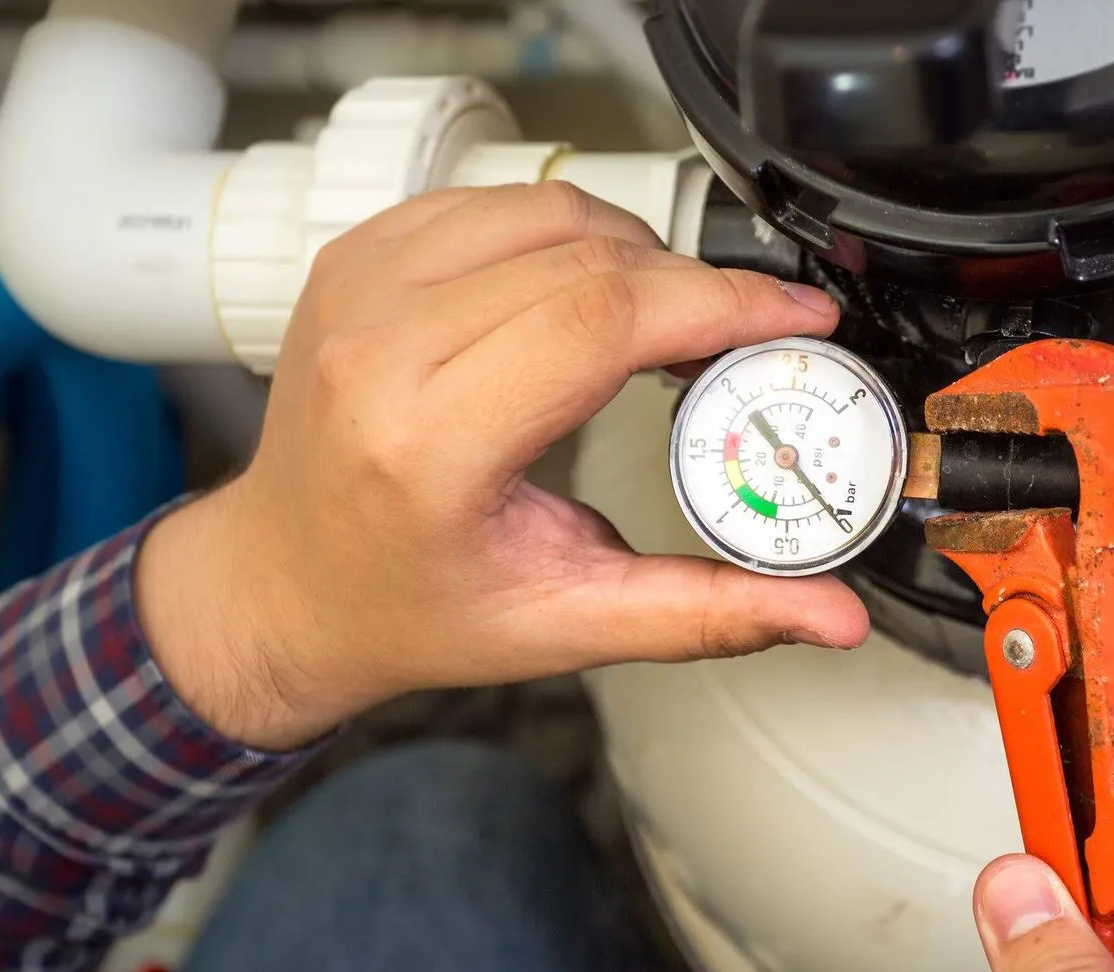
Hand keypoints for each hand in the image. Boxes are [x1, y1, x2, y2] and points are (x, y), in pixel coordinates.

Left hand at [136, 182, 869, 748]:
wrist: (286, 584)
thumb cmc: (404, 608)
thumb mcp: (563, 626)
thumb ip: (706, 613)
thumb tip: (827, 617)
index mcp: (424, 443)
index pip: (598, 320)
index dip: (718, 303)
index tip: (791, 317)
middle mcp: (377, 349)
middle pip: (586, 256)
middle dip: (693, 285)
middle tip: (749, 335)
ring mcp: (357, 290)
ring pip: (546, 209)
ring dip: (635, 252)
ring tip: (673, 322)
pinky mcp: (356, 259)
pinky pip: (492, 203)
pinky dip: (565, 234)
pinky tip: (591, 292)